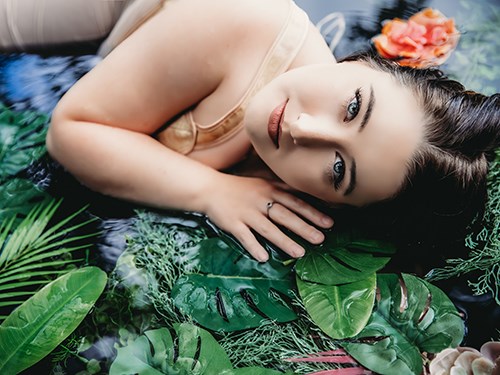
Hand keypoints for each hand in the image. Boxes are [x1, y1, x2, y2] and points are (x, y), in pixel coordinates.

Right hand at [202, 174, 333, 261]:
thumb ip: (282, 190)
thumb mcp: (262, 183)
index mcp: (270, 190)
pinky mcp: (232, 223)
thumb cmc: (240, 188)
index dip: (313, 212)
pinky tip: (264, 258)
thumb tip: (305, 197)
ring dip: (284, 241)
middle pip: (285, 215)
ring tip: (300, 253)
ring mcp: (246, 213)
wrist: (210, 188)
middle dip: (304, 228)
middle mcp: (260, 201)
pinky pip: (244, 237)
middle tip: (321, 239)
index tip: (329, 223)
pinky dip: (254, 247)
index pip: (295, 202)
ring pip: (268, 228)